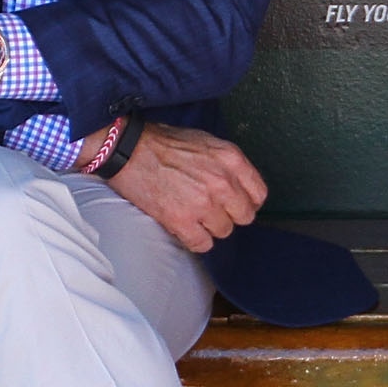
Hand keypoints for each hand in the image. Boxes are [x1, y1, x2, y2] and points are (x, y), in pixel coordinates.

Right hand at [110, 124, 266, 252]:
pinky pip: (202, 244)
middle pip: (244, 217)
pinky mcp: (182, 220)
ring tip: (192, 214)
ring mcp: (203, 203)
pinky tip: (183, 226)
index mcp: (231, 159)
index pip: (259, 194)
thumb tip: (241, 187)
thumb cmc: (165, 144)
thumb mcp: (207, 142)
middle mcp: (222, 182)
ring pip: (224, 231)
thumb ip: (228, 164)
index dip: (246, 201)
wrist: (129, 150)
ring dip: (209, 227)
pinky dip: (193, 239)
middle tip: (210, 209)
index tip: (233, 203)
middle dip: (229, 214)